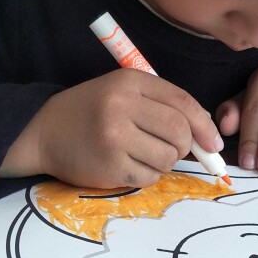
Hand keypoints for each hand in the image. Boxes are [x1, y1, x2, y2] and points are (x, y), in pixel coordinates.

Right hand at [2, 70, 223, 187]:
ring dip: (165, 162)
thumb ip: (162, 105)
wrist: (43, 132)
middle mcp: (121, 106)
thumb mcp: (122, 92)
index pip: (182, 102)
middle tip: (176, 150)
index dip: (204, 125)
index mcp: (129, 81)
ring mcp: (114, 137)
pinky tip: (129, 165)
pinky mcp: (108, 166)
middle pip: (179, 131)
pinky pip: (149, 176)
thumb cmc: (91, 111)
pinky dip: (148, 175)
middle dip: (186, 146)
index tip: (213, 142)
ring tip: (145, 154)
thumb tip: (207, 137)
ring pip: (167, 157)